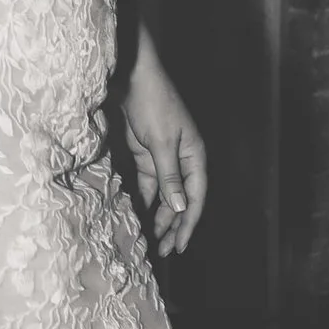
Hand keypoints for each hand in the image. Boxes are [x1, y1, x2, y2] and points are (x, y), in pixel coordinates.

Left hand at [121, 36, 206, 257]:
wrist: (132, 77)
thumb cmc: (153, 103)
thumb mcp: (161, 142)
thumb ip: (169, 177)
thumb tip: (180, 207)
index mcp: (195, 156)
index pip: (195, 197)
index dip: (188, 223)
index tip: (180, 246)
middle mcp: (183, 160)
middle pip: (181, 200)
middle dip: (173, 226)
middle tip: (163, 251)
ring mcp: (164, 157)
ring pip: (164, 194)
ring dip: (158, 216)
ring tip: (151, 240)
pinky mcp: (146, 153)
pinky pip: (148, 183)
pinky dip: (144, 199)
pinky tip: (139, 215)